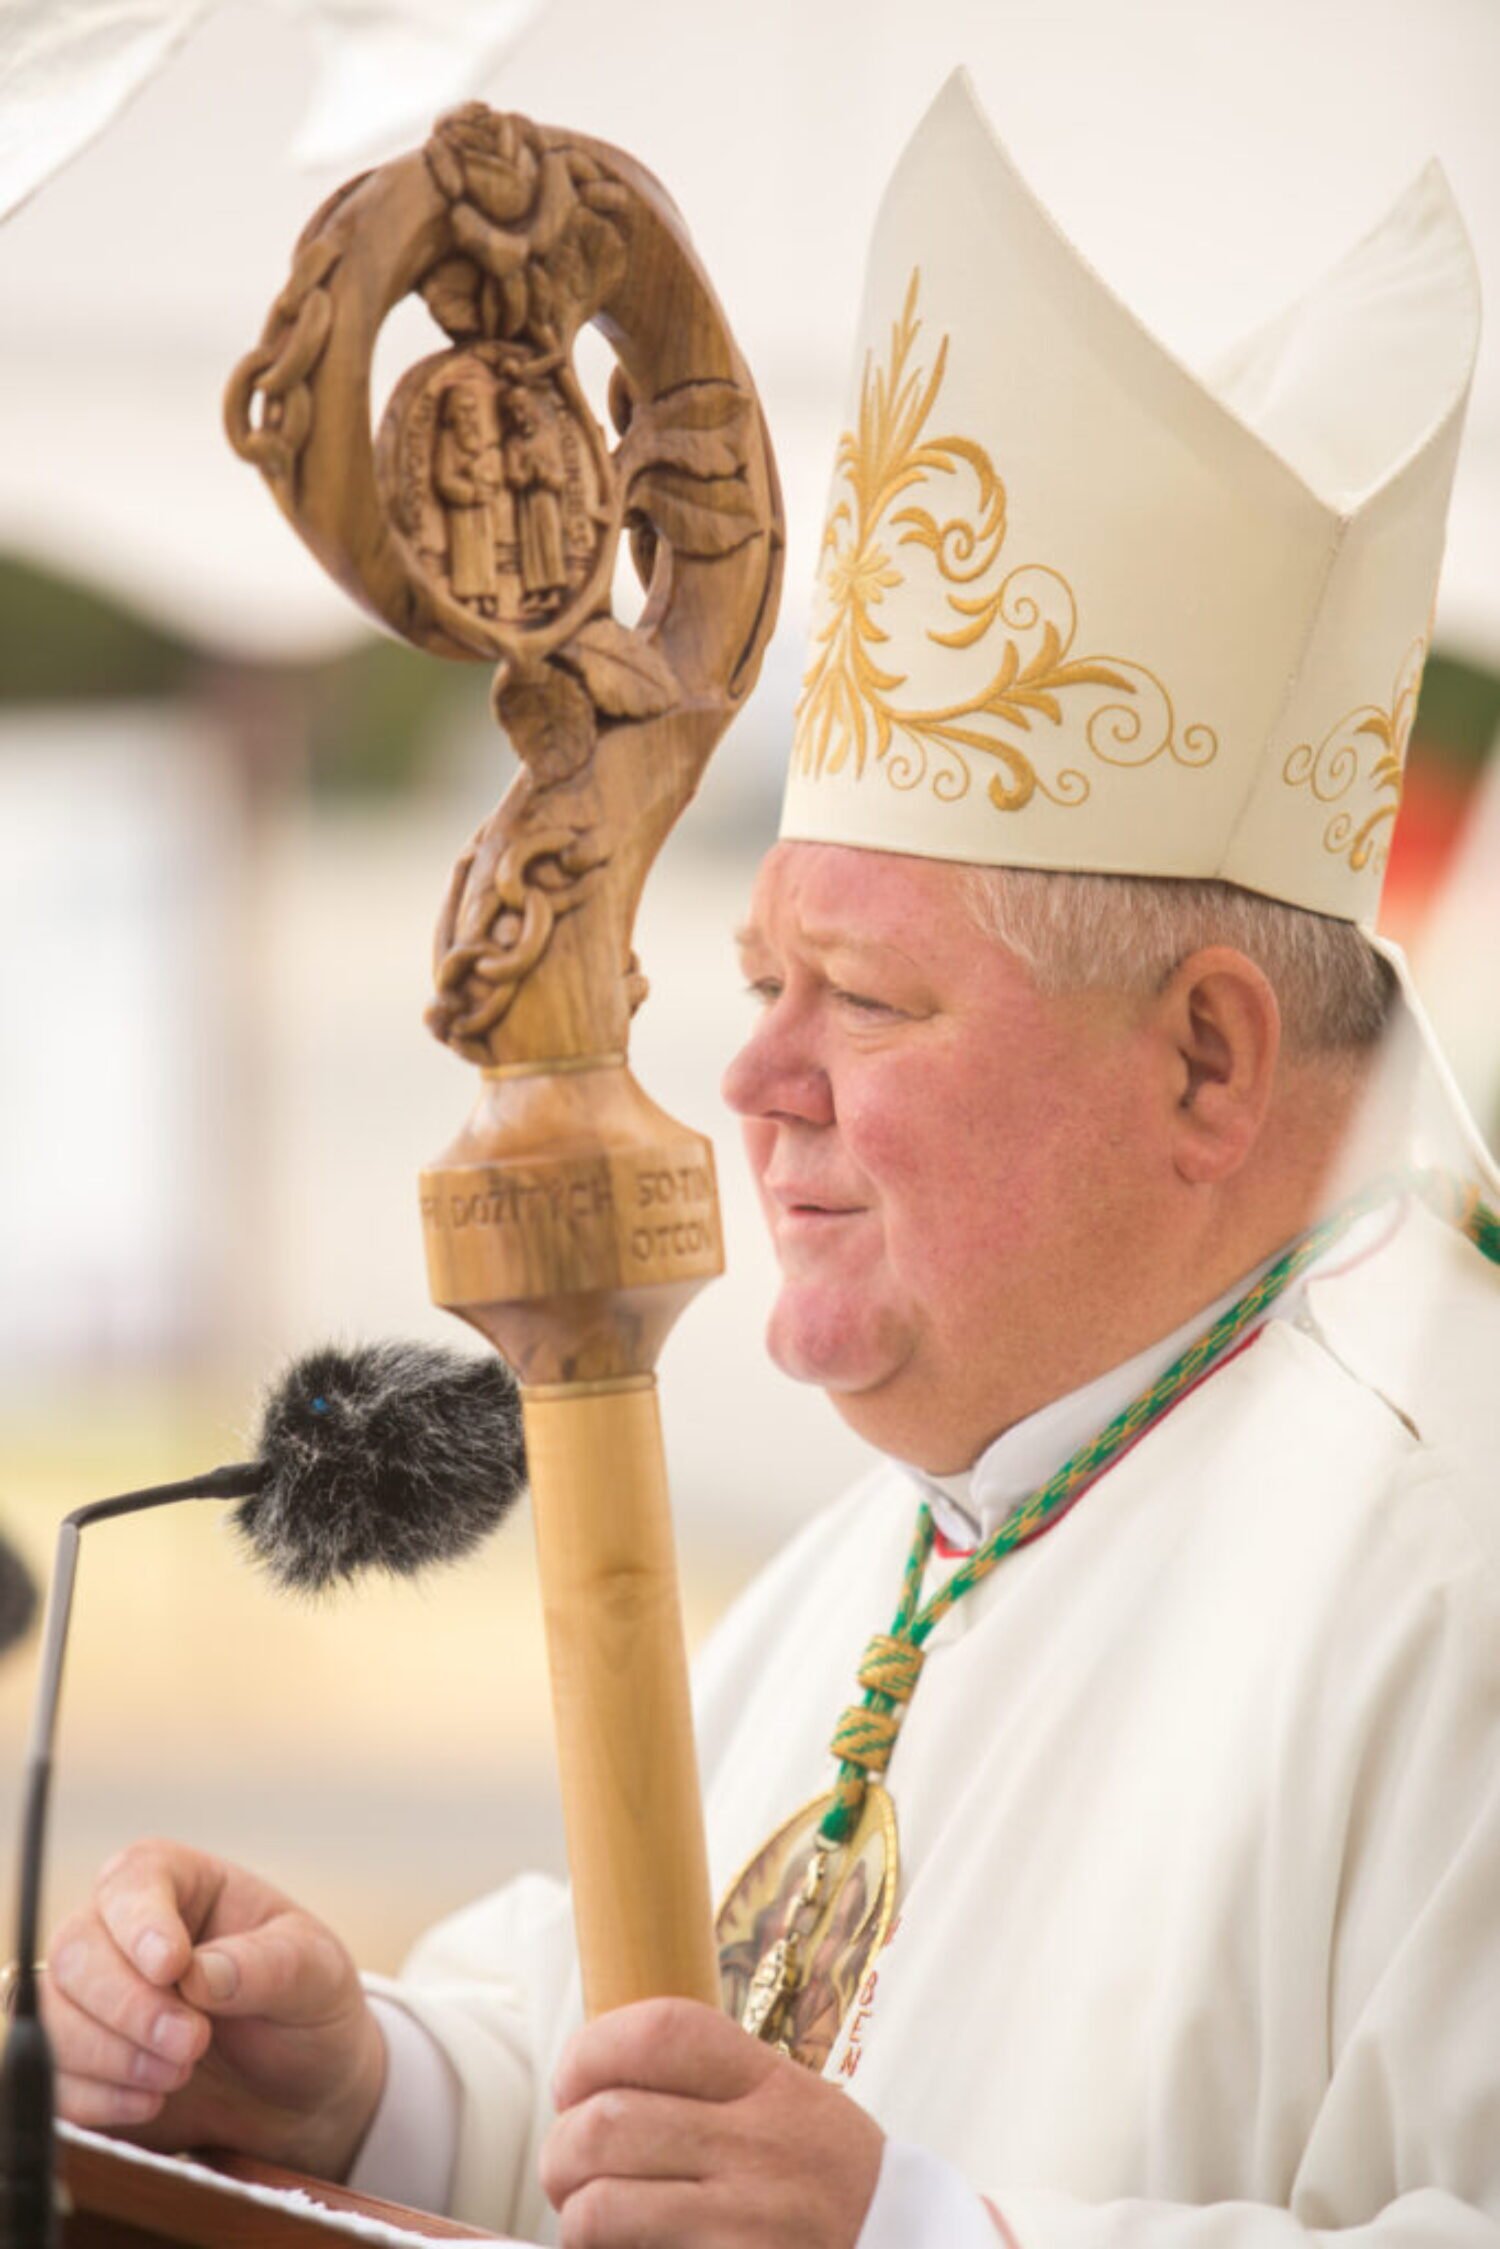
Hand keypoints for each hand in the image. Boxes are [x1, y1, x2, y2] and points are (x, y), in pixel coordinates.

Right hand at [43, 1837, 384, 2179]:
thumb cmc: (309, 2010)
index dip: (140, 1921)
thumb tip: (198, 1974)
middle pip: (78, 1950)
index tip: (170, 1966)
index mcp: (183, 1885)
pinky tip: (151, 2103)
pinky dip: (95, 2097)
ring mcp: (96, 1998)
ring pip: (55, 2014)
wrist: (302, 2093)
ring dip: (111, 2056)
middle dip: (128, 2006)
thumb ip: (264, 1967)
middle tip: (192, 2044)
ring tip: (179, 2076)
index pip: (134, 1879)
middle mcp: (125, 1932)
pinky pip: (55, 2076)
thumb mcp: (315, 1975)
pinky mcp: (83, 2062)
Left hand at [540, 1998, 883, 2247]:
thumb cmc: (833, 2189)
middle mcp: (762, 2147)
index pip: (662, 2031)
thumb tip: (601, 2077)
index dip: (593, 2047)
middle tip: (566, 2168)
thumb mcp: (797, 2111)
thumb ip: (717, 2087)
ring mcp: (749, 2222)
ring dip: (574, 2215)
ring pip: (603, 2204)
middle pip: (611, 2120)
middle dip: (562, 2147)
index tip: (573, 2079)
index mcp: (774, 2085)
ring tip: (586, 2218)